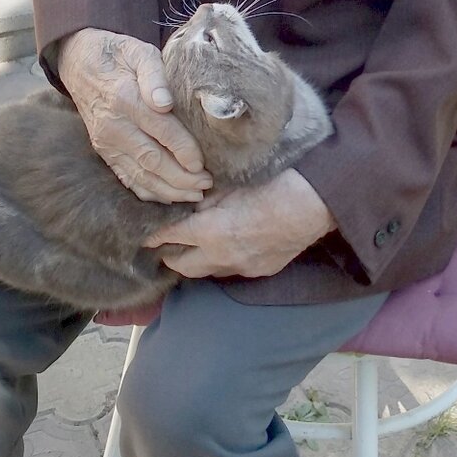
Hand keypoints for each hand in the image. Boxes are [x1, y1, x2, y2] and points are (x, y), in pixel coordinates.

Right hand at [57, 27, 211, 203]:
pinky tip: (169, 197)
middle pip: (151, 160)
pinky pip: (126, 178)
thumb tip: (164, 103)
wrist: (80, 62)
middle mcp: (113, 126)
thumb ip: (154, 75)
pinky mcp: (104, 151)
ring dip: (169, 190)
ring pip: (140, 175)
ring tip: (195, 195)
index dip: (184, 150)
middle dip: (182, 177)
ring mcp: (106, 142)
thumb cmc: (118, 54)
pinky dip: (148, 192)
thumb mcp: (139, 52)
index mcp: (125, 99)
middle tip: (207, 184)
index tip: (203, 163)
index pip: (161, 130)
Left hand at [143, 169, 335, 278]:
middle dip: (170, 255)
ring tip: (193, 245)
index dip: (153, 234)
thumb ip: (205, 198)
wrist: (313, 204)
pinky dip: (223, 260)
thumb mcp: (232, 185)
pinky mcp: (260, 271)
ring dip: (196, 260)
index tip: (144, 231)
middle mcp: (220, 256)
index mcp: (209, 231)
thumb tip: (189, 203)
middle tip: (165, 242)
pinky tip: (228, 245)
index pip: (168, 237)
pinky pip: (232, 270)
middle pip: (181, 266)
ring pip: (206, 272)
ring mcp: (241, 267)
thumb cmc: (272, 184)